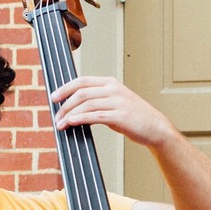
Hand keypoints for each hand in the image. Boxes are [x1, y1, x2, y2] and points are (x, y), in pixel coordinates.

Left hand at [51, 76, 171, 148]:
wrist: (156, 128)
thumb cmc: (135, 118)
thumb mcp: (115, 104)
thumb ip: (97, 104)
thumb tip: (74, 111)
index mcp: (111, 83)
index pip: (82, 81)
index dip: (65, 88)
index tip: (54, 97)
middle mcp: (114, 90)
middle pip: (81, 93)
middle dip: (64, 105)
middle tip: (55, 116)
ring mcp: (118, 102)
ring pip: (86, 105)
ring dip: (69, 115)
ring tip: (60, 125)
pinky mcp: (121, 116)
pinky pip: (96, 116)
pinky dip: (81, 119)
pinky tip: (72, 123)